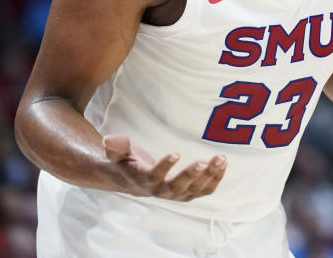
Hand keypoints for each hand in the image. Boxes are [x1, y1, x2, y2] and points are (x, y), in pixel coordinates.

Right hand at [102, 133, 226, 200]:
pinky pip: (205, 190)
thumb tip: (109, 139)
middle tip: (203, 161)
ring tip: (220, 158)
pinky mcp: (189, 193)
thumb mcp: (119, 154)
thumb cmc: (129, 164)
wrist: (136, 182)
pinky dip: (216, 178)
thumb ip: (116, 147)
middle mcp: (162, 191)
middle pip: (178, 187)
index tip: (175, 153)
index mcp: (145, 180)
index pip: (154, 177)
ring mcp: (178, 194)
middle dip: (191, 174)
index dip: (164, 167)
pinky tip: (223, 164)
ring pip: (195, 189)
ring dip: (210, 175)